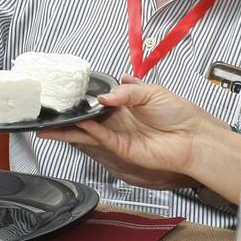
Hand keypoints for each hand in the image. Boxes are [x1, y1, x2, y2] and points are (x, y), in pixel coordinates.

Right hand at [40, 79, 214, 187]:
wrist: (192, 137)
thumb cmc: (179, 114)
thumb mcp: (152, 92)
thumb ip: (127, 92)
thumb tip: (104, 97)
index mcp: (126, 103)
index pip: (98, 100)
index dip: (83, 98)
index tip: (65, 94)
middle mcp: (119, 119)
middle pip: (87, 118)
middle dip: (68, 117)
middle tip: (47, 114)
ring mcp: (119, 135)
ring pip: (87, 132)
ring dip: (68, 130)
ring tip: (48, 127)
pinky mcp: (122, 148)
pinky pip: (101, 139)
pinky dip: (88, 133)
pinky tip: (78, 126)